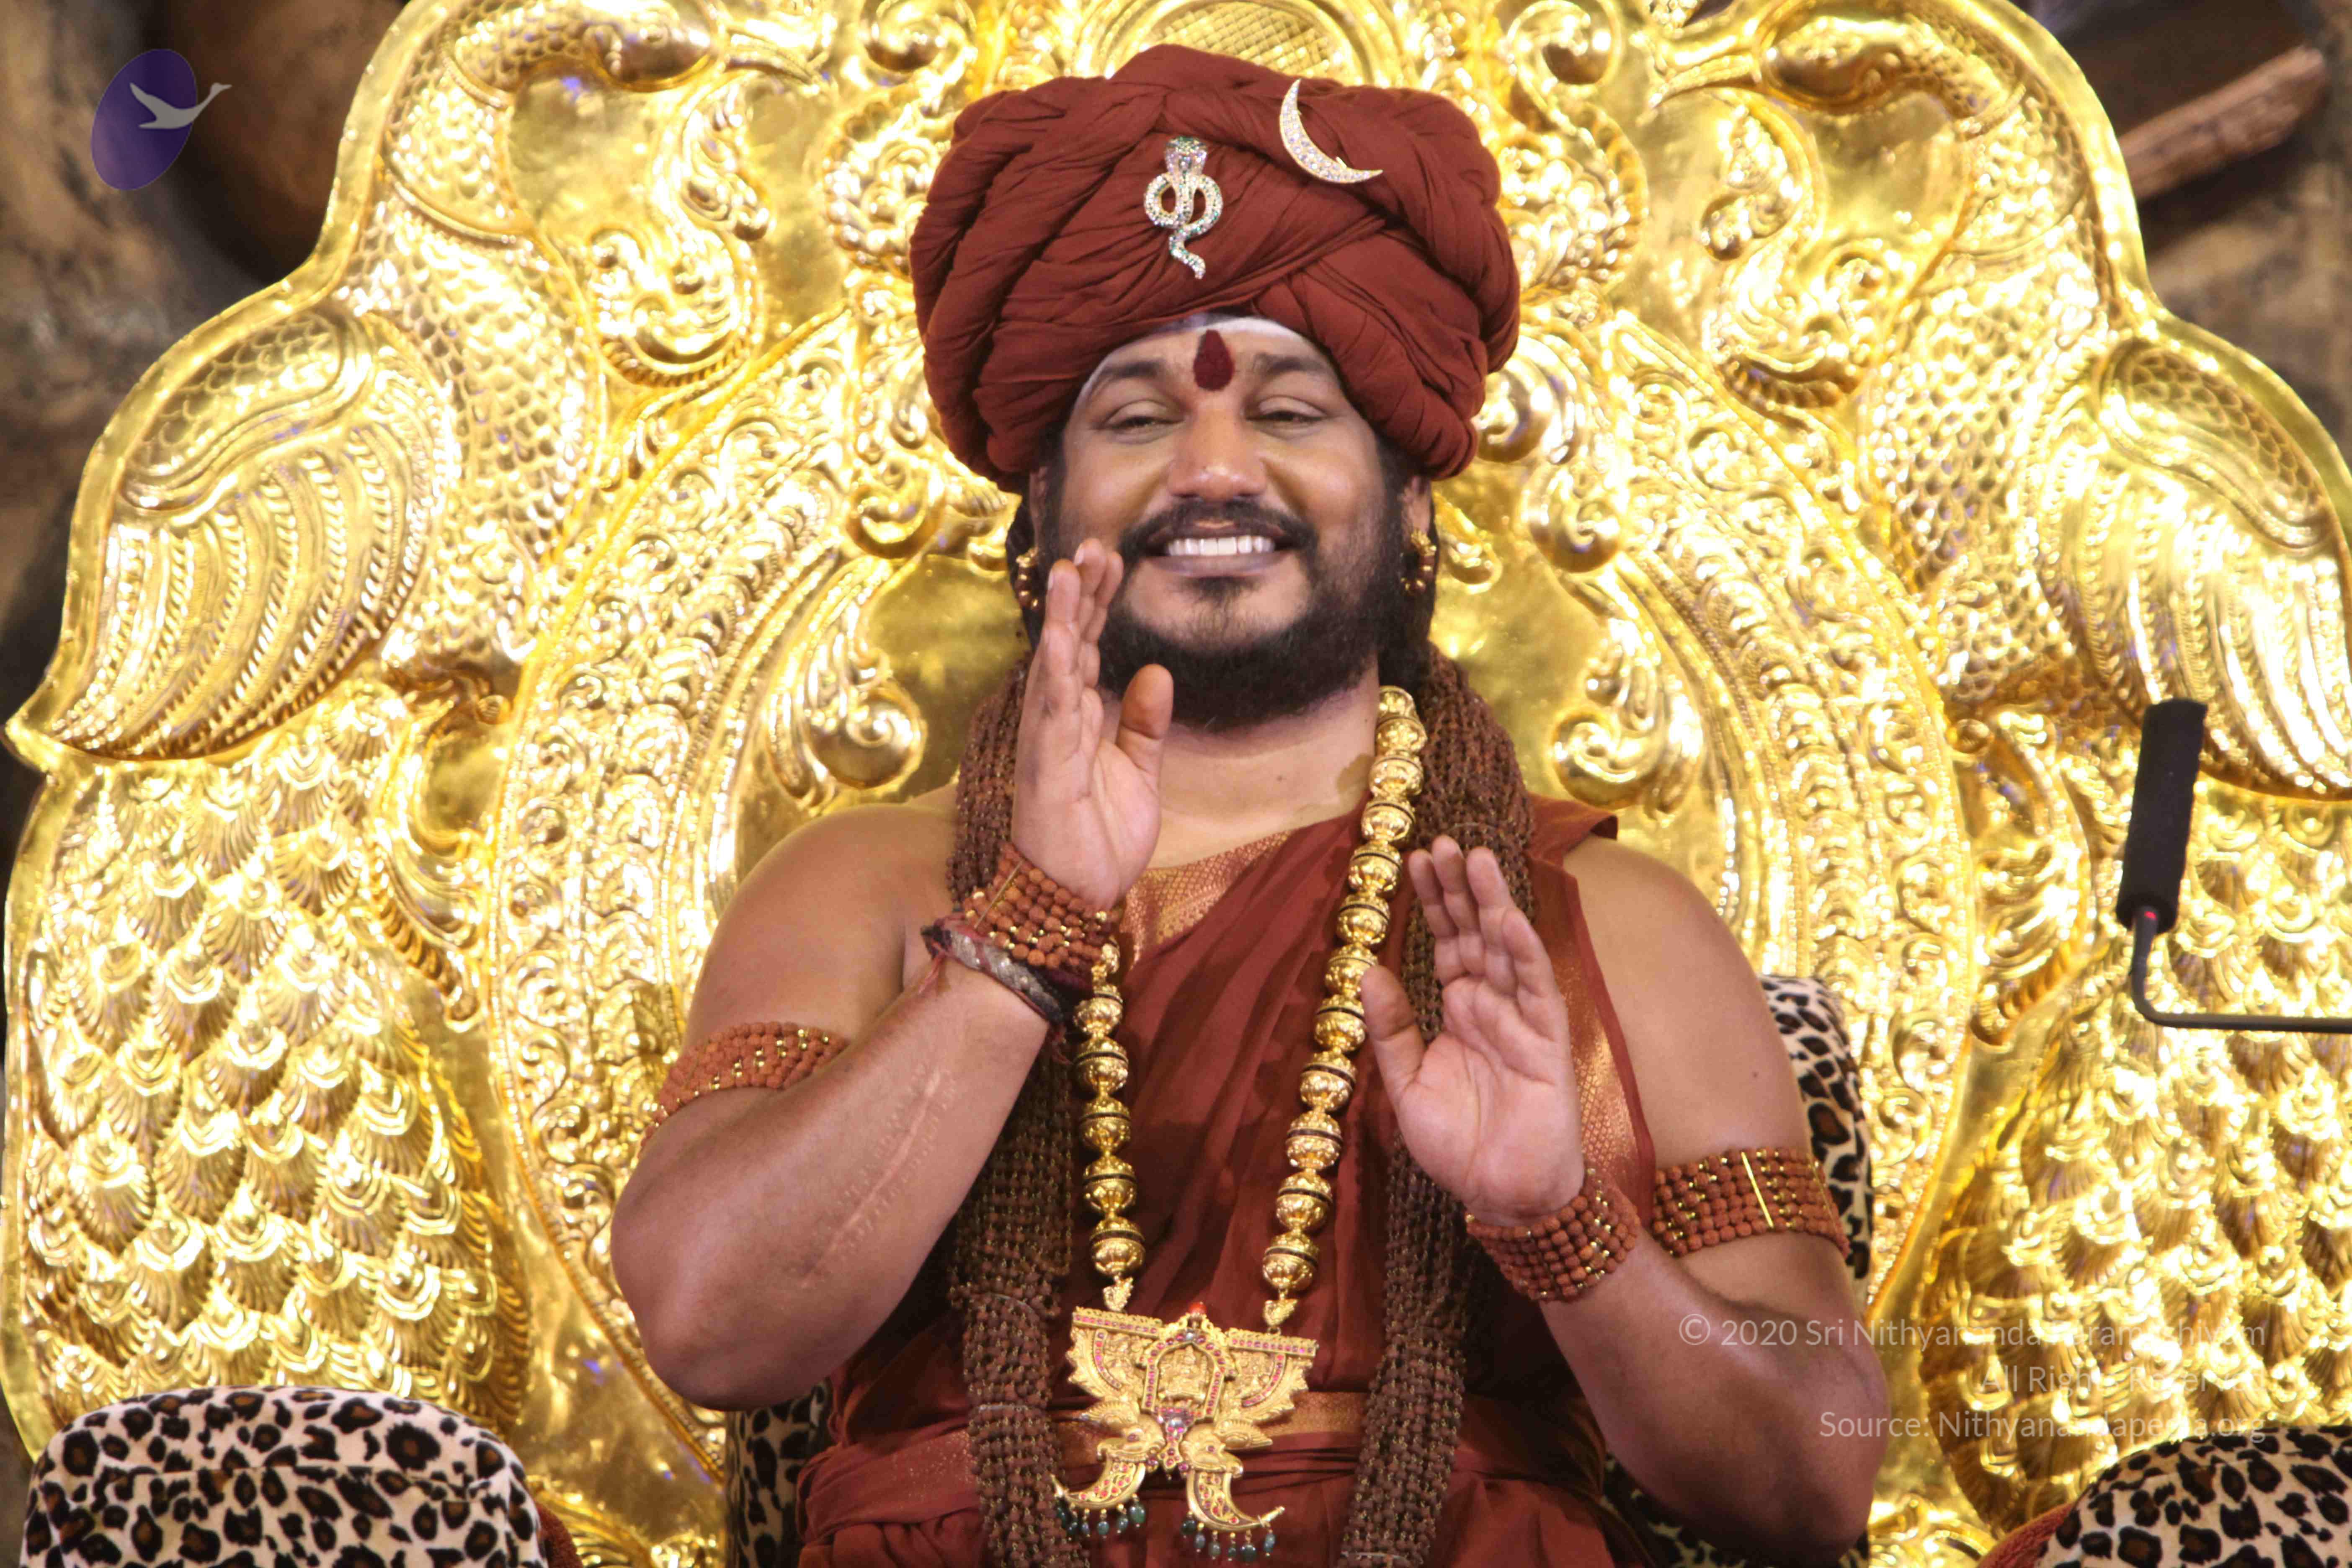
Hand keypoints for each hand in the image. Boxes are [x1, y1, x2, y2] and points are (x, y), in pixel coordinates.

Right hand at [1009, 539, 1171, 910]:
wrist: (1078, 899)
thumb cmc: (1100, 840)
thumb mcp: (1139, 773)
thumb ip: (1144, 723)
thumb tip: (1155, 672)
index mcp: (1078, 719)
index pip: (1085, 647)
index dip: (1096, 602)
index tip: (1111, 558)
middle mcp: (1056, 721)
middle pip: (1066, 643)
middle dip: (1077, 593)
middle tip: (1092, 544)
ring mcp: (1046, 741)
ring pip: (1051, 666)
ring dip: (1056, 617)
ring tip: (1064, 569)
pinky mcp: (1045, 768)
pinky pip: (1048, 711)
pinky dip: (1051, 671)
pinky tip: (1055, 635)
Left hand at [1363, 837, 1584, 1223]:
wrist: (1498, 1194)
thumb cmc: (1457, 1143)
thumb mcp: (1405, 1083)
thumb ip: (1390, 1028)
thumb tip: (1367, 971)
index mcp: (1459, 1010)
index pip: (1446, 942)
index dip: (1434, 902)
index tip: (1415, 859)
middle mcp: (1491, 1005)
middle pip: (1476, 933)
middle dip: (1460, 887)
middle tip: (1443, 841)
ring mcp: (1522, 1019)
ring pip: (1508, 949)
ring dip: (1494, 903)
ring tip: (1477, 857)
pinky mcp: (1547, 1042)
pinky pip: (1536, 990)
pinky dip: (1523, 953)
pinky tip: (1508, 919)